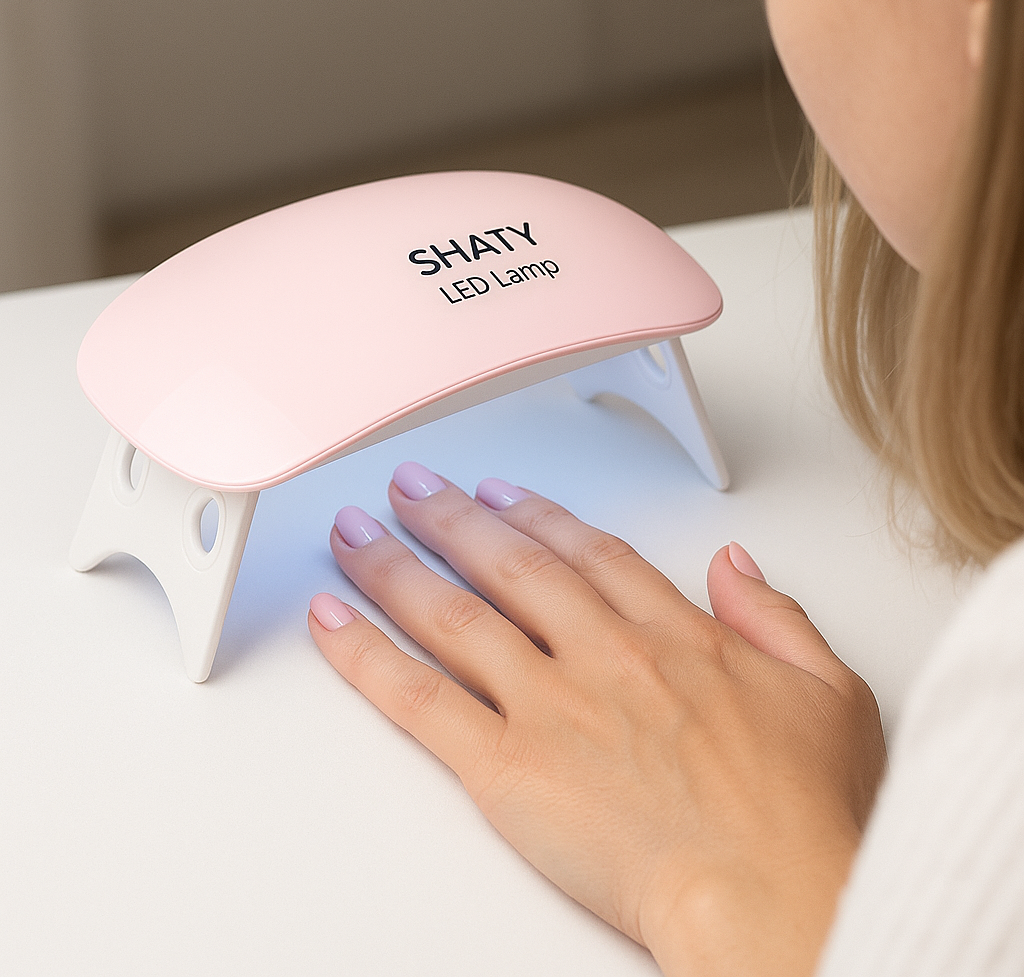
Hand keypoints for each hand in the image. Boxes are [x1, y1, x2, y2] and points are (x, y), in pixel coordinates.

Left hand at [307, 462, 885, 976]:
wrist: (771, 894)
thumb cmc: (804, 814)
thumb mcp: (830, 694)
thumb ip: (779, 617)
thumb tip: (738, 568)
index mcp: (673, 634)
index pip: (589, 554)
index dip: (539, 517)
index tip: (506, 496)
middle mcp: (601, 653)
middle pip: (509, 565)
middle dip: (452, 518)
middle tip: (411, 486)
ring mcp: (549, 704)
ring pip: (454, 615)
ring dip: (396, 565)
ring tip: (356, 532)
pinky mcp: (507, 767)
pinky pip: (420, 698)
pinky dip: (368, 655)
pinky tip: (336, 621)